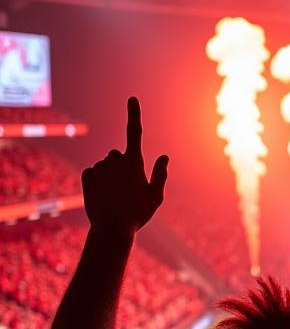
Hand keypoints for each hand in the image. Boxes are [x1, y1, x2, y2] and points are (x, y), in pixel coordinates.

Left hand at [82, 97, 167, 236]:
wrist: (111, 229)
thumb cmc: (138, 214)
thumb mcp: (156, 196)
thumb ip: (160, 174)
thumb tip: (163, 156)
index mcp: (135, 163)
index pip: (135, 132)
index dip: (134, 114)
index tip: (132, 99)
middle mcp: (115, 160)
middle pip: (119, 154)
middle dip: (123, 165)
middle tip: (128, 188)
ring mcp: (100, 167)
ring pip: (106, 164)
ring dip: (110, 174)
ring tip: (115, 195)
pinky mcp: (87, 175)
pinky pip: (93, 171)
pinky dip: (98, 180)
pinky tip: (103, 195)